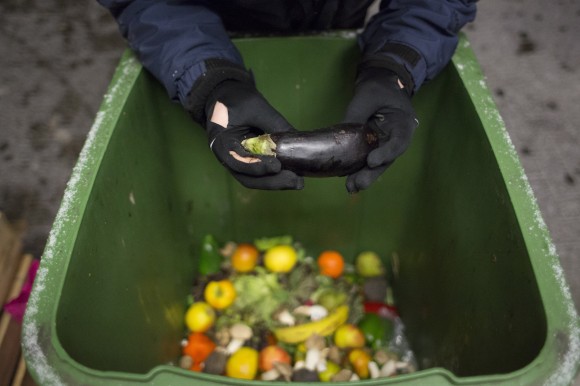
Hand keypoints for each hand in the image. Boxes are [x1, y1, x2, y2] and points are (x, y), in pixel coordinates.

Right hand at [204, 80, 303, 189]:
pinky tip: (293, 175)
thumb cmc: (237, 100)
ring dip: (276, 183)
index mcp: (222, 144)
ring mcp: (238, 163)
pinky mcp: (248, 162)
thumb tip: (298, 140)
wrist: (227, 97)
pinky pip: (260, 174)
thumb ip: (274, 124)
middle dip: (272, 182)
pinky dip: (275, 177)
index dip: (257, 167)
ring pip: (255, 180)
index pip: (237, 162)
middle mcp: (227, 158)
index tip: (277, 166)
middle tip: (295, 181)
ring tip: (298, 182)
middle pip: (247, 178)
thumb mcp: (255, 107)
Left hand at [343, 66, 417, 192]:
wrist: (381, 86)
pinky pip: (367, 160)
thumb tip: (340, 136)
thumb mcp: (367, 96)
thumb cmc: (378, 88)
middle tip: (358, 184)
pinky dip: (358, 170)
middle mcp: (396, 138)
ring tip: (351, 188)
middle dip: (373, 173)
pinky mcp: (374, 147)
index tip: (371, 161)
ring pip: (377, 164)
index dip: (386, 153)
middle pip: (387, 159)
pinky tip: (346, 180)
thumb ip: (356, 115)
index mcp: (403, 123)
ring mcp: (385, 144)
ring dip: (364, 176)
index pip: (398, 141)